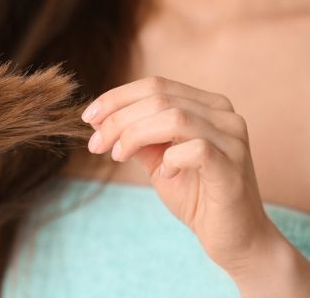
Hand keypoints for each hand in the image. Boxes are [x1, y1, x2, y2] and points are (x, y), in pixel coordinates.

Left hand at [81, 76, 278, 273]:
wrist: (233, 237)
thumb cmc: (195, 194)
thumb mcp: (157, 158)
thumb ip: (135, 135)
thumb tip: (98, 118)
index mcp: (205, 105)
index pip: (155, 85)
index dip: (116, 98)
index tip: (88, 118)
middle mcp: (223, 114)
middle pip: (159, 98)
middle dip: (117, 119)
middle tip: (95, 144)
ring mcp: (232, 138)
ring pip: (173, 117)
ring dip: (134, 135)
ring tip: (118, 156)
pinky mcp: (233, 166)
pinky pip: (196, 148)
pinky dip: (170, 159)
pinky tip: (164, 175)